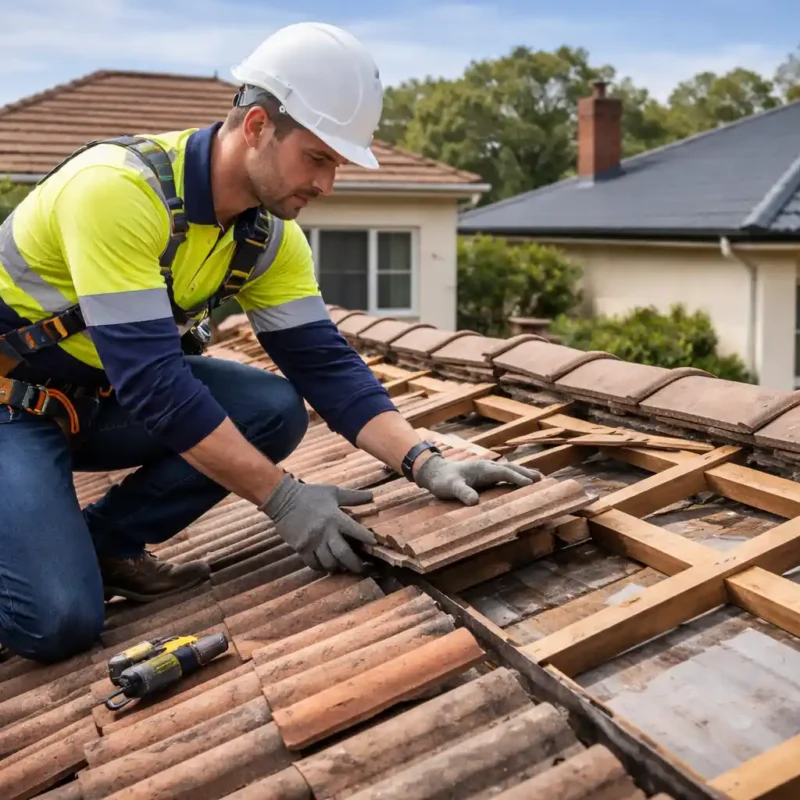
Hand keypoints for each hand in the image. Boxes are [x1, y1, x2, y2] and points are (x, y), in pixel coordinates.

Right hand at [259, 475, 375, 572]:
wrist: (282, 499)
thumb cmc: (310, 494)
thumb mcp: (333, 492)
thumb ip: (353, 497)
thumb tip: (371, 496)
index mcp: (335, 517)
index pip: (355, 530)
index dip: (366, 538)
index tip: (375, 544)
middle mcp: (325, 531)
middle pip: (343, 554)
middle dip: (355, 564)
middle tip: (362, 568)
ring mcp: (312, 542)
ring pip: (329, 562)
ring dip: (338, 566)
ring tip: (344, 566)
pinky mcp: (301, 548)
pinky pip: (313, 564)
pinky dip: (322, 567)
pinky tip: (327, 565)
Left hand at [414, 455, 543, 505]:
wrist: (435, 472)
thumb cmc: (442, 480)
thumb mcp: (450, 487)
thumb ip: (462, 492)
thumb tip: (475, 501)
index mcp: (482, 468)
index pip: (504, 472)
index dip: (517, 477)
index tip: (531, 483)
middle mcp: (487, 467)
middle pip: (511, 468)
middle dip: (526, 473)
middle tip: (542, 479)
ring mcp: (487, 471)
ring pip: (509, 470)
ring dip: (523, 473)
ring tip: (539, 478)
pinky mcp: (486, 476)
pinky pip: (504, 475)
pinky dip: (515, 477)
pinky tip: (521, 481)